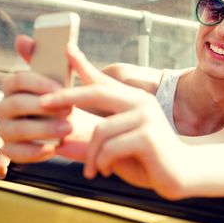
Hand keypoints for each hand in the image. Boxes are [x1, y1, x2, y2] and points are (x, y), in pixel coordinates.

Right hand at [0, 71, 72, 162]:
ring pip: (16, 129)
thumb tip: (47, 42)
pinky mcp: (11, 150)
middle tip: (69, 111)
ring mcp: (5, 129)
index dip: (39, 84)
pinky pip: (16, 152)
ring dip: (44, 129)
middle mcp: (4, 107)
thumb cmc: (67, 98)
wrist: (77, 126)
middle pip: (16, 104)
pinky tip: (54, 147)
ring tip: (68, 129)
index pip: (18, 80)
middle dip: (43, 108)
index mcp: (14, 86)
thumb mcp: (68, 80)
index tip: (62, 89)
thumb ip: (60, 62)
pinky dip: (35, 151)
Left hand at [41, 46, 190, 198]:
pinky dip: (102, 162)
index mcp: (134, 100)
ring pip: (100, 130)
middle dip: (66, 96)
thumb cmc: (148, 158)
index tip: (65, 49)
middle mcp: (141, 102)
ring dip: (91, 154)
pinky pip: (110, 147)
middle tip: (41, 105)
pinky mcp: (148, 137)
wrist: (181, 173)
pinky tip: (105, 171)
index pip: (103, 81)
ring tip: (93, 169)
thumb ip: (96, 141)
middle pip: (97, 92)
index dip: (82, 65)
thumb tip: (62, 144)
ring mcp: (146, 118)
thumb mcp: (120, 145)